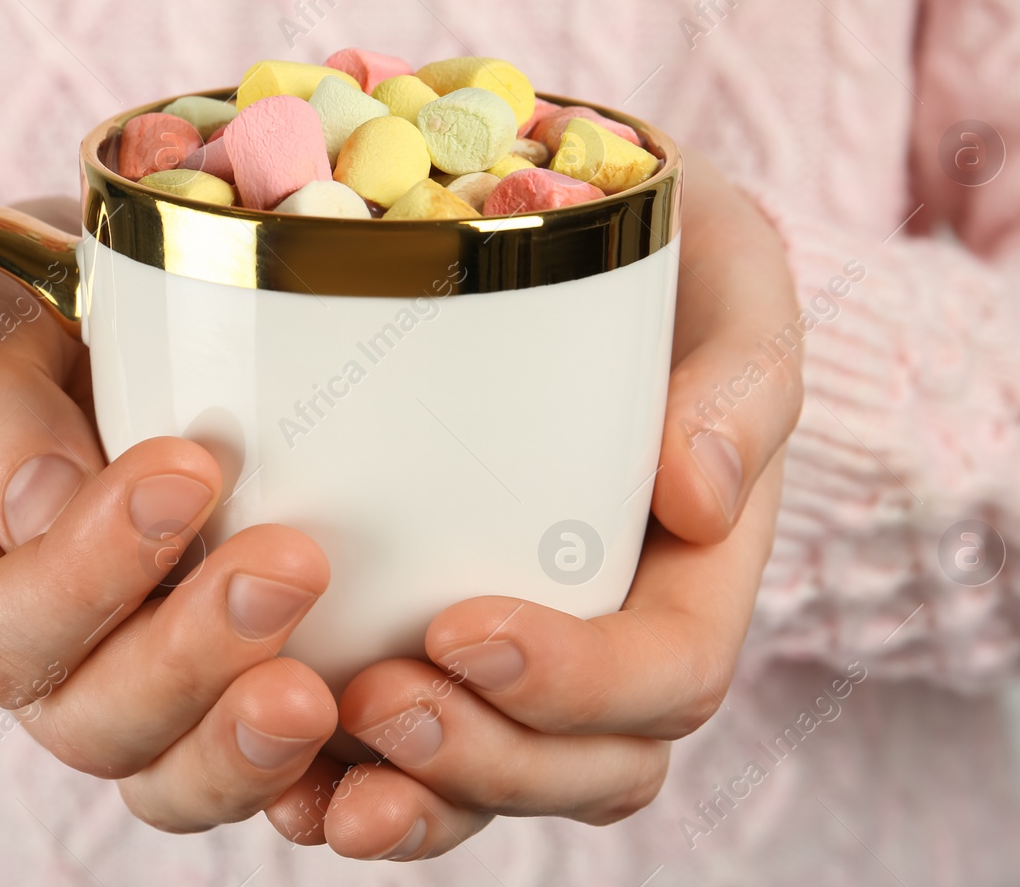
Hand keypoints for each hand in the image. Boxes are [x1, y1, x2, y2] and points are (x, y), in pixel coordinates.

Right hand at [0, 198, 336, 831]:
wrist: (92, 328)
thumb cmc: (16, 317)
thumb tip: (46, 500)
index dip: (84, 575)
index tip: (188, 471)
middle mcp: (24, 659)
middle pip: (86, 721)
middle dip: (189, 659)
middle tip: (291, 566)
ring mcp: (119, 690)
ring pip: (166, 772)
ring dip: (245, 742)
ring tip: (321, 691)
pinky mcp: (209, 697)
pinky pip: (248, 771)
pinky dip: (303, 768)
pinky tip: (358, 726)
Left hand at [263, 155, 803, 858]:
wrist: (564, 219)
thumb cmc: (656, 258)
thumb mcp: (723, 279)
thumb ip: (741, 378)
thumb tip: (702, 497)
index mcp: (694, 569)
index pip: (666, 675)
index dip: (577, 685)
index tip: (463, 625)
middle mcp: (614, 636)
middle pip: (582, 765)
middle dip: (482, 761)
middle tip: (376, 700)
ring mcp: (523, 655)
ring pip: (491, 786)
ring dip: (412, 800)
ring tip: (317, 778)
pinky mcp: (428, 643)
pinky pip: (401, 757)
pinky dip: (342, 784)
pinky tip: (279, 777)